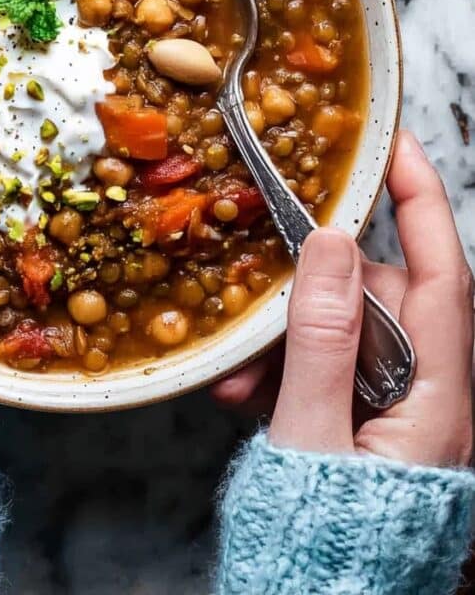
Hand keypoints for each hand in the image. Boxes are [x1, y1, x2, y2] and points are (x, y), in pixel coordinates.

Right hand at [215, 132, 472, 466]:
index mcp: (437, 396)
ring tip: (241, 373)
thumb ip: (319, 338)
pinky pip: (328, 370)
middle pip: (379, 300)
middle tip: (257, 288)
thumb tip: (326, 243)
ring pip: (344, 334)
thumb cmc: (326, 537)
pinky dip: (286, 371)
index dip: (421, 201)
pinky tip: (248, 392)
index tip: (393, 147)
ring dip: (287, 340)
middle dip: (313, 288)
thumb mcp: (312, 433)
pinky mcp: (365, 422)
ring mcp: (396, 409)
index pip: (442, 273)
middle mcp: (427, 395)